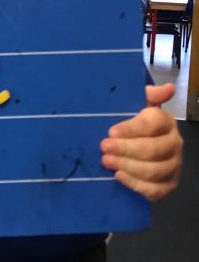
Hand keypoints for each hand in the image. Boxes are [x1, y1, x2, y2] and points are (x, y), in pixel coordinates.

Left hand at [100, 83, 182, 200]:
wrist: (140, 143)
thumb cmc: (134, 120)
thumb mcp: (138, 103)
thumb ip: (149, 94)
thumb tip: (168, 87)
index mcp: (166, 121)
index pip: (152, 124)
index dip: (131, 129)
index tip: (110, 131)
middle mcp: (174, 144)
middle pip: (153, 149)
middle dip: (125, 149)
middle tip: (103, 147)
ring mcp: (174, 166)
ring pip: (154, 170)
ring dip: (128, 167)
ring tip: (106, 161)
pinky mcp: (168, 185)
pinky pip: (156, 190)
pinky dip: (137, 185)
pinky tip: (119, 177)